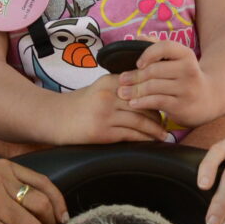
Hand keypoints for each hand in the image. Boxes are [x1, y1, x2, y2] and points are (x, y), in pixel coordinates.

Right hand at [60, 78, 174, 144]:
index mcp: (109, 82)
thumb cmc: (78, 105)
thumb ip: (119, 88)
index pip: (141, 85)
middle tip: (170, 120)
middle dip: (159, 113)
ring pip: (140, 121)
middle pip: (144, 103)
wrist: (54, 119)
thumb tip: (145, 95)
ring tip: (164, 134)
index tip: (167, 101)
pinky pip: (130, 135)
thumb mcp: (98, 89)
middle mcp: (109, 96)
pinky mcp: (102, 132)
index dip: (156, 94)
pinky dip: (144, 139)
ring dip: (155, 129)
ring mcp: (105, 114)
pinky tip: (151, 141)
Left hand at [117, 40, 213, 125]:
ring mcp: (186, 89)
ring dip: (134, 90)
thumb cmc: (184, 77)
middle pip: (154, 70)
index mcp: (186, 55)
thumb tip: (136, 37)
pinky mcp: (182, 105)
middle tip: (121, 80)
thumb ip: (157, 48)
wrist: (207, 100)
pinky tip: (133, 103)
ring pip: (153, 87)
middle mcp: (189, 70)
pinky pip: (157, 102)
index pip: (165, 47)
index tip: (138, 63)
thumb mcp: (177, 60)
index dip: (148, 53)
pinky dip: (142, 102)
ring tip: (122, 92)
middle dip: (134, 76)